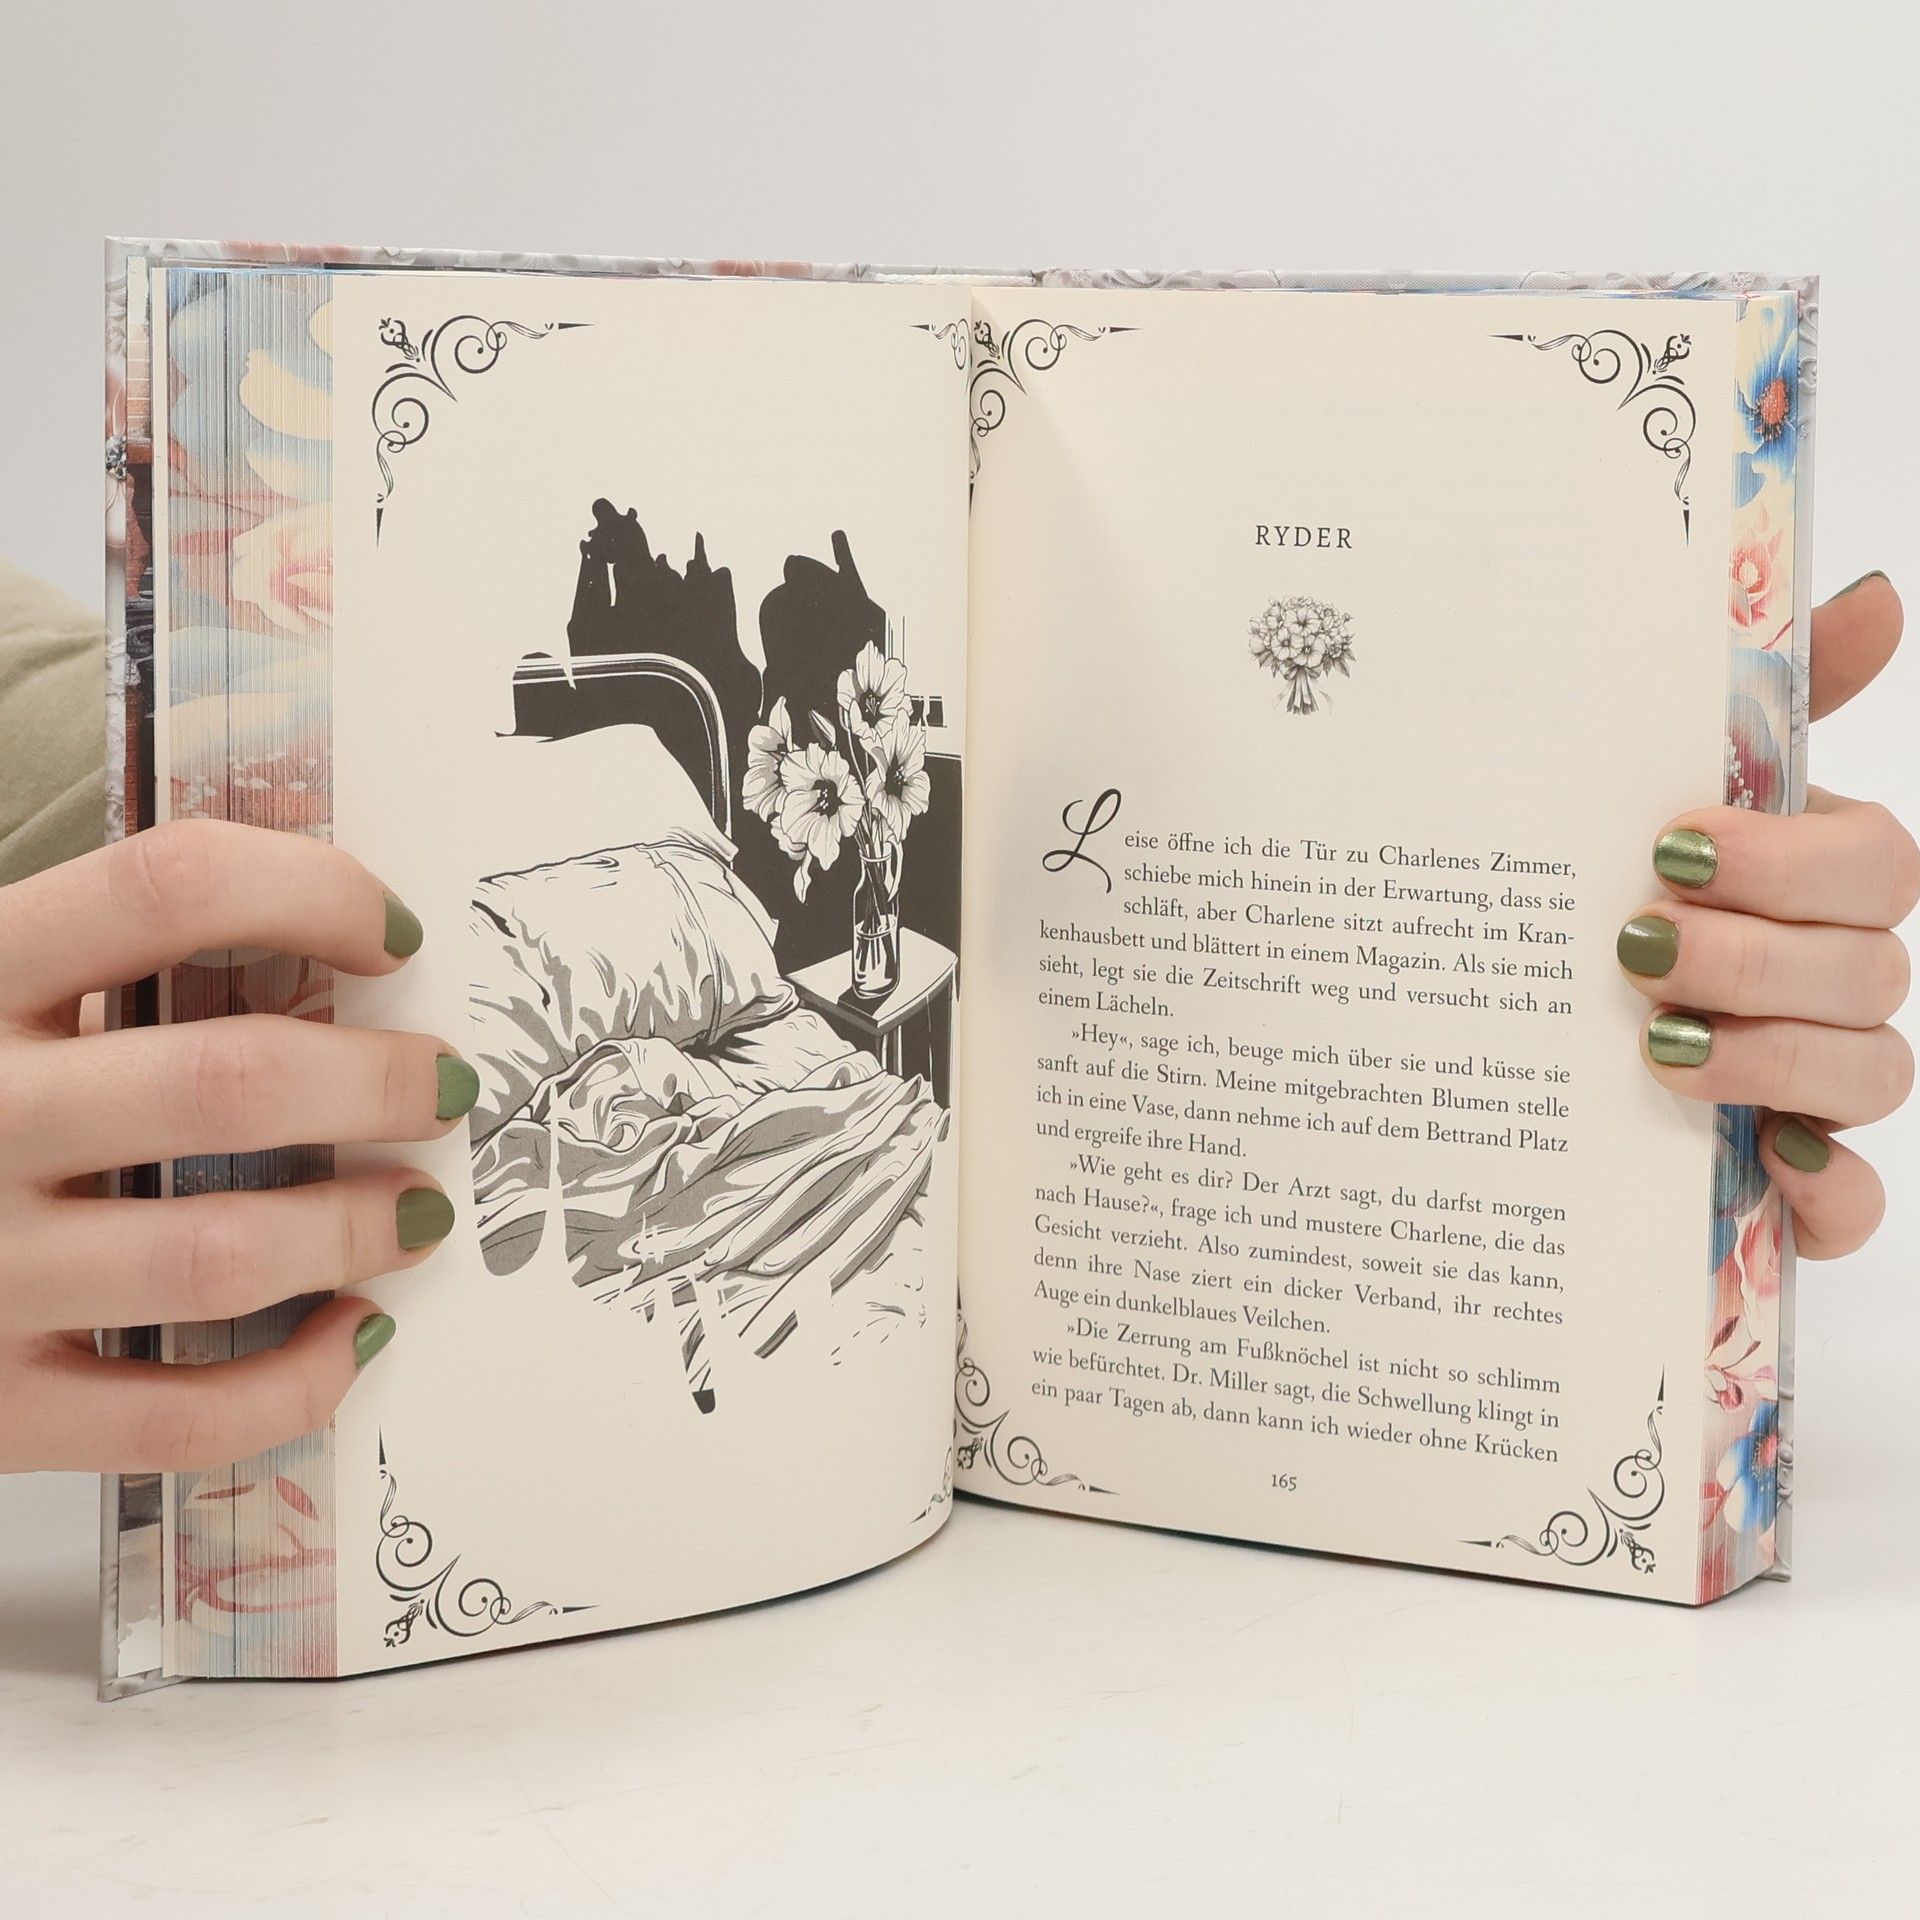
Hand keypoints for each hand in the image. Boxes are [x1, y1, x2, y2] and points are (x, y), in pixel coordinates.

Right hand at [0, 820, 472, 1471]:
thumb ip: (93, 967)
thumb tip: (321, 948)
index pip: (171, 886)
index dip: (315, 892)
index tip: (392, 936)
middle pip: (230, 1083)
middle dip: (379, 1084)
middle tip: (443, 1088)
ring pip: (221, 1252)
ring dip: (356, 1229)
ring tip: (416, 1211)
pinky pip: (178, 1416)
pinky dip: (297, 1380)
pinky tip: (352, 1333)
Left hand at [1620, 573, 1913, 1256]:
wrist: (1491, 1029)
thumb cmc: (1606, 889)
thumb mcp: (1652, 787)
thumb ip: (1764, 698)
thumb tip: (1882, 594)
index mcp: (1814, 883)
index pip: (1875, 862)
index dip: (1789, 857)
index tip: (1672, 845)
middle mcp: (1835, 979)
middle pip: (1872, 968)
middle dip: (1757, 956)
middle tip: (1637, 946)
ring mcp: (1823, 1085)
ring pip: (1875, 1074)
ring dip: (1771, 1057)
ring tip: (1655, 1045)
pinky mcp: (1798, 1184)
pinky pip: (1858, 1206)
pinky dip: (1827, 1195)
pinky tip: (1768, 1165)